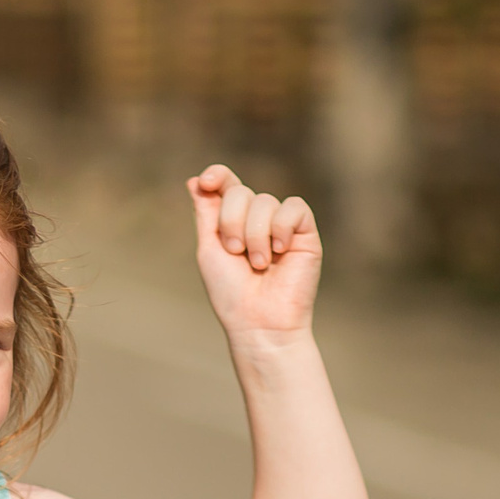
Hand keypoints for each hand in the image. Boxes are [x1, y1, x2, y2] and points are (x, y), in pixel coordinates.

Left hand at [189, 164, 321, 344]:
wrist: (259, 322)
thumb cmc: (231, 294)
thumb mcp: (210, 250)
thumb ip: (206, 214)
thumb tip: (194, 179)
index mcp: (232, 220)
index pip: (226, 183)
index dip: (217, 175)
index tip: (207, 181)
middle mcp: (257, 218)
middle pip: (240, 191)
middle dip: (231, 221)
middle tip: (235, 252)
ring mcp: (281, 224)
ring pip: (265, 201)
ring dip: (255, 234)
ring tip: (259, 264)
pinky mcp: (304, 232)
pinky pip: (294, 207)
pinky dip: (281, 228)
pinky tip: (279, 251)